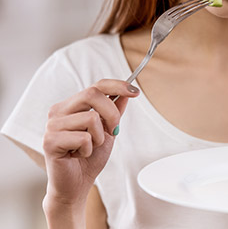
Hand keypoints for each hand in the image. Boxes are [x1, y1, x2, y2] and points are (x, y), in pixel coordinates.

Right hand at [42, 79, 139, 209]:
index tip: (135, 91)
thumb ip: (114, 112)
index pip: (96, 86)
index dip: (117, 86)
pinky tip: (78, 155)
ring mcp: (52, 125)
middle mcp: (59, 111)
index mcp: (72, 106)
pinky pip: (83, 138)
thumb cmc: (89, 158)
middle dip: (112, 114)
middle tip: (112, 131)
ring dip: (98, 138)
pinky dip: (88, 150)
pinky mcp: (50, 141)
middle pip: (92, 94)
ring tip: (88, 148)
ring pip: (90, 119)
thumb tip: (126, 93)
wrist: (76, 185)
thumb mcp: (107, 132)